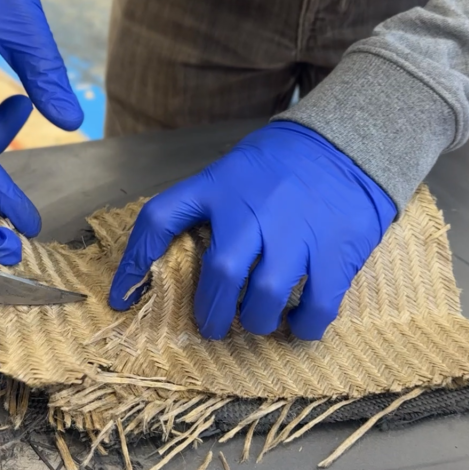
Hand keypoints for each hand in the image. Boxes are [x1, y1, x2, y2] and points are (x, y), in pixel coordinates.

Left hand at [108, 121, 396, 339]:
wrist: (348, 143)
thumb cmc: (281, 164)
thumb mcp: (232, 170)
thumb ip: (205, 205)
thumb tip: (164, 254)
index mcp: (219, 186)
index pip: (160, 218)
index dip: (134, 262)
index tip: (121, 297)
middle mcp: (253, 210)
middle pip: (221, 274)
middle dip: (213, 313)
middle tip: (214, 326)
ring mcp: (296, 232)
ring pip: (266, 297)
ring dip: (257, 322)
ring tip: (258, 322)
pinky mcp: (335, 251)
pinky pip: (317, 304)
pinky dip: (305, 325)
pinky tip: (298, 326)